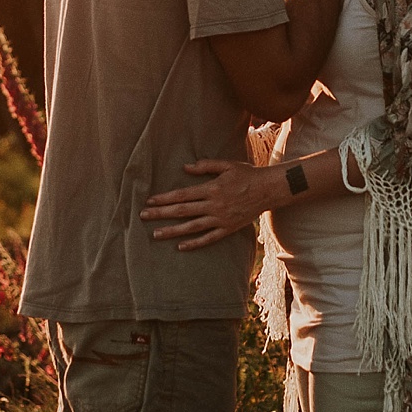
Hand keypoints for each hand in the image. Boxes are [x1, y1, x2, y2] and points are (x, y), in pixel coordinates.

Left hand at [139, 157, 259, 244]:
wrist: (268, 190)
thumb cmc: (247, 174)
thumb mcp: (226, 165)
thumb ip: (205, 166)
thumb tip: (185, 168)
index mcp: (211, 188)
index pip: (182, 195)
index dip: (164, 198)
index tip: (149, 201)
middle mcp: (213, 205)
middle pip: (182, 211)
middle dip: (161, 214)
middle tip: (143, 216)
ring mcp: (220, 219)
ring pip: (192, 227)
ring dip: (172, 231)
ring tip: (156, 234)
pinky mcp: (228, 229)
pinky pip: (209, 238)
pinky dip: (195, 243)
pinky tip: (181, 247)